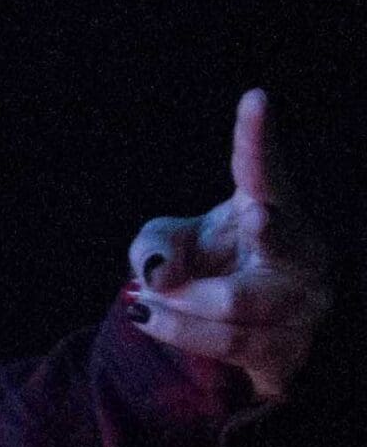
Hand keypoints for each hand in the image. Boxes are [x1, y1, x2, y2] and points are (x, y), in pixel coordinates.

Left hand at [126, 89, 330, 404]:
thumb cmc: (206, 273)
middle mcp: (301, 248)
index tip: (255, 98)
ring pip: (232, 301)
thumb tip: (159, 274)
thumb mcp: (169, 249)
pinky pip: (228, 342)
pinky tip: (150, 321)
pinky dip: (180, 331)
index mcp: (273, 205)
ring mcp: (303, 300)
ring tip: (143, 302)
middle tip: (256, 214)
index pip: (264, 169)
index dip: (257, 139)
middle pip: (280, 235)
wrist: (241, 341)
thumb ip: (153, 245)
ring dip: (178, 305)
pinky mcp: (289, 348)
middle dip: (267, 229)